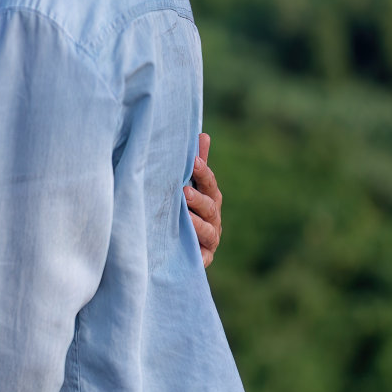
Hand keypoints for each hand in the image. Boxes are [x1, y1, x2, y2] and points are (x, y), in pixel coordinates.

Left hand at [185, 132, 222, 266]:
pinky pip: (201, 256)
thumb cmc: (185, 206)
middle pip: (209, 207)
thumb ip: (197, 162)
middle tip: (184, 191)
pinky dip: (198, 253)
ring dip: (196, 224)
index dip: (202, 173)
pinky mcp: (203, 258)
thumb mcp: (190, 184)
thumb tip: (203, 134)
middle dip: (198, 199)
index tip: (192, 161)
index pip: (209, 183)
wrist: (179, 244)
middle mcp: (213, 218)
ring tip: (185, 217)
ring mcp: (210, 238)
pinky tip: (190, 248)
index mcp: (210, 197)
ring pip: (206, 231)